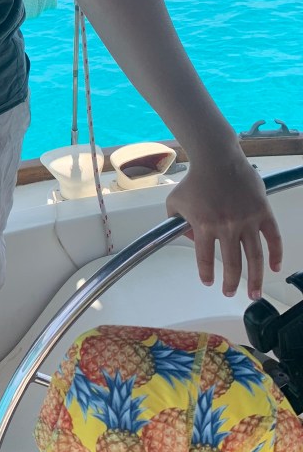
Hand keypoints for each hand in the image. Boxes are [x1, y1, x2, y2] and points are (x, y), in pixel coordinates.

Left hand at [165, 150, 281, 300]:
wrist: (217, 158)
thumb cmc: (195, 180)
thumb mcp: (175, 202)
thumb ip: (176, 224)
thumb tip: (193, 240)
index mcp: (204, 225)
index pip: (206, 258)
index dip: (207, 273)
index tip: (209, 283)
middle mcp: (227, 226)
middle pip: (232, 263)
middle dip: (232, 283)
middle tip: (231, 293)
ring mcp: (247, 220)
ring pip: (255, 256)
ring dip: (256, 278)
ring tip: (254, 293)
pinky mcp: (262, 212)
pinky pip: (273, 238)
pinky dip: (276, 254)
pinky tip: (274, 267)